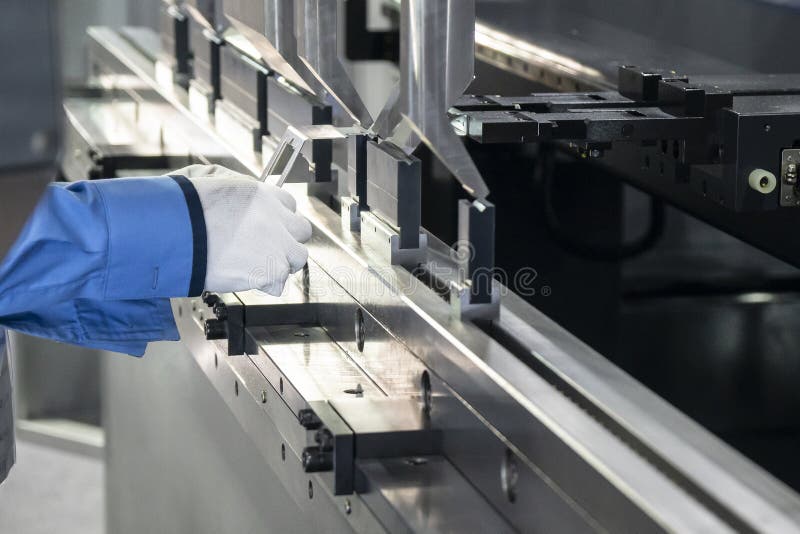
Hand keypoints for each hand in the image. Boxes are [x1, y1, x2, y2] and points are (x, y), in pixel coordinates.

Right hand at [170, 164, 311, 295]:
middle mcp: (275, 218)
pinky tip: (249, 279)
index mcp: (262, 194)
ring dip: (281, 263)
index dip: (278, 218)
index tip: (269, 226)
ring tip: (257, 266)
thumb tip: (240, 189)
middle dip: (287, 239)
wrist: (172, 234)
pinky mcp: (270, 271)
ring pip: (297, 258)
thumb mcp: (207, 178)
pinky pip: (280, 283)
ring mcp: (276, 245)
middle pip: (301, 231)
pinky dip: (267, 285)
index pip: (288, 205)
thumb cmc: (182, 208)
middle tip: (269, 247)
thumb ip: (233, 184)